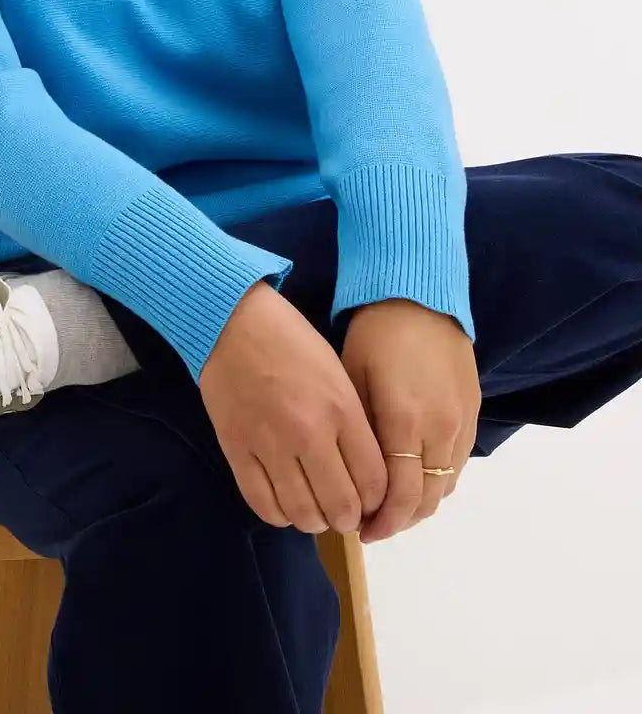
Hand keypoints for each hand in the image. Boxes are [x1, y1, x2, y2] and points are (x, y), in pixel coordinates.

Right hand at [198, 282, 388, 533]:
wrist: (233, 322)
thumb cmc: (292, 341)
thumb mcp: (337, 374)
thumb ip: (353, 424)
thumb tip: (364, 473)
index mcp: (341, 410)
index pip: (373, 482)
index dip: (377, 502)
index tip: (371, 501)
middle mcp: (309, 434)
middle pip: (341, 507)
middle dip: (349, 518)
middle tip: (344, 512)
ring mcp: (270, 445)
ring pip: (303, 514)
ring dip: (315, 520)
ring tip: (315, 509)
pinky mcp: (237, 451)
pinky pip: (263, 505)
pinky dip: (279, 515)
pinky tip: (285, 504)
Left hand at [339, 298, 480, 542]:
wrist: (419, 297)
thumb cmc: (375, 335)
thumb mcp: (353, 381)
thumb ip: (359, 434)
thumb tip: (353, 479)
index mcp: (406, 423)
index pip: (399, 496)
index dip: (381, 521)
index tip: (360, 529)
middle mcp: (441, 430)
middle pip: (426, 499)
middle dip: (399, 521)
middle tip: (372, 526)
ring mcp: (462, 423)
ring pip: (445, 486)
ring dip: (420, 505)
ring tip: (391, 507)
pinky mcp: (473, 413)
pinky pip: (458, 465)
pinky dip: (437, 482)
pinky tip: (415, 480)